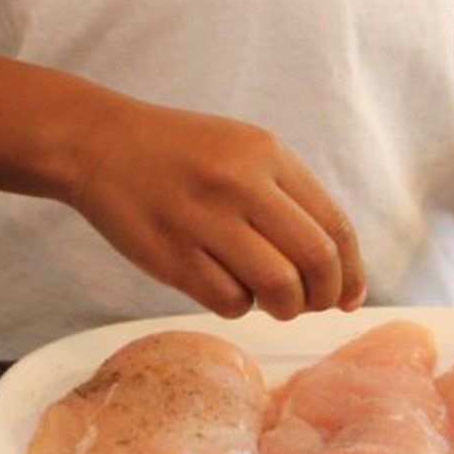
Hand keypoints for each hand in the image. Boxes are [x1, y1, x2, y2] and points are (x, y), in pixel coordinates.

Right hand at [68, 101, 365, 319]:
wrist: (102, 145)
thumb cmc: (184, 154)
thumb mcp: (245, 151)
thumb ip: (290, 198)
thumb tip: (336, 271)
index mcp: (268, 154)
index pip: (334, 225)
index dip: (352, 271)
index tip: (350, 296)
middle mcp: (242, 184)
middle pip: (315, 259)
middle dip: (325, 295)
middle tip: (314, 304)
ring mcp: (205, 220)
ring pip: (278, 287)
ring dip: (286, 307)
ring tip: (274, 301)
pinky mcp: (172, 255)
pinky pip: (230, 300)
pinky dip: (240, 305)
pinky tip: (229, 289)